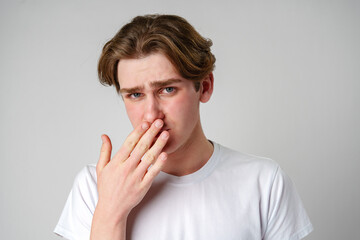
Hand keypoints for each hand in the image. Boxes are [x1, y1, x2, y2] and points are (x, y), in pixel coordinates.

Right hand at [91, 119, 168, 239]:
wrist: (112, 209)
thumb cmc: (106, 188)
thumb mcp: (101, 168)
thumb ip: (104, 151)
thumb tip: (104, 135)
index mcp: (116, 163)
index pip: (128, 143)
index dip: (138, 132)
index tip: (145, 122)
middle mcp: (126, 168)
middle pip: (141, 147)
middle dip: (151, 133)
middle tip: (159, 122)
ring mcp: (135, 177)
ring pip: (149, 158)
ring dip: (158, 145)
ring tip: (166, 134)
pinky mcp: (143, 186)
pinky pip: (152, 173)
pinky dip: (159, 164)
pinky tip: (165, 154)